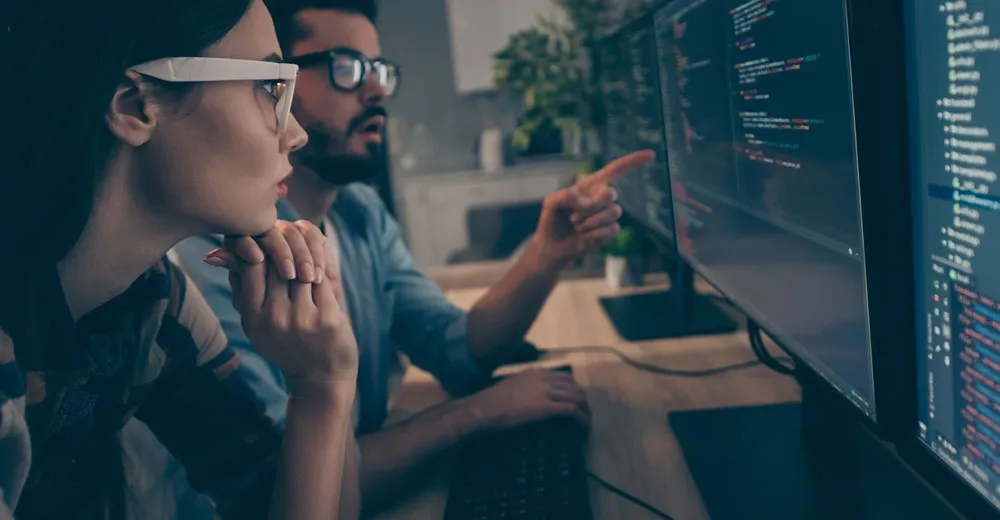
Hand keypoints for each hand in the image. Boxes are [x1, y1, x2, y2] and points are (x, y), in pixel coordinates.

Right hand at [206, 221, 356, 391]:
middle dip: (284, 247)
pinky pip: (322, 277)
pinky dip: (322, 267)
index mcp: (252, 318)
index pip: (251, 264)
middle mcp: (274, 318)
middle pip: (276, 262)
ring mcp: (301, 318)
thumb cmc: (287, 344)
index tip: (270, 244)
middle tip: (291, 239)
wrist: (321, 378)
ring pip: (300, 266)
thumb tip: (218, 252)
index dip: (261, 246)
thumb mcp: (256, 323)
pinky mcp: (327, 317)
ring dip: (304, 255)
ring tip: (306, 252)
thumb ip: (242, 288)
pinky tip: (321, 266)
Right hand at [464, 370, 590, 430]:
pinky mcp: (546, 407)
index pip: (564, 376)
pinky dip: (581, 419)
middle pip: (574, 387)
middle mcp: (543, 378)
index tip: (577, 400)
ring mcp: (545, 392)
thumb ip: (525, 388)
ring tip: (587, 422)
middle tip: (586, 413)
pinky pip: (571, 411)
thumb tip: (532, 399)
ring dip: (585, 411)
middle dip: (583, 401)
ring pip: (576, 398)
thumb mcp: (511, 387)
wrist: (484, 410)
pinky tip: (584, 428)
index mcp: (535, 373)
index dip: (575, 388)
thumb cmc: (491, 402)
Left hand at [531, 150, 654, 268]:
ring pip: (613, 212)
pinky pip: (612, 229)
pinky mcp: (610, 231)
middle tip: (574, 217)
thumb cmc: (551, 220)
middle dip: (593, 205)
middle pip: (611, 193)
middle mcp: (602, 198)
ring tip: (576, 225)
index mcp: (591, 185)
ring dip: (591, 221)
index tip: (651, 154)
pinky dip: (595, 233)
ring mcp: (608, 215)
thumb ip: (565, 196)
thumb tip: (589, 202)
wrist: (552, 245)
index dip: (633, 161)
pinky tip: (584, 235)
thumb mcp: (551, 203)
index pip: (615, 170)